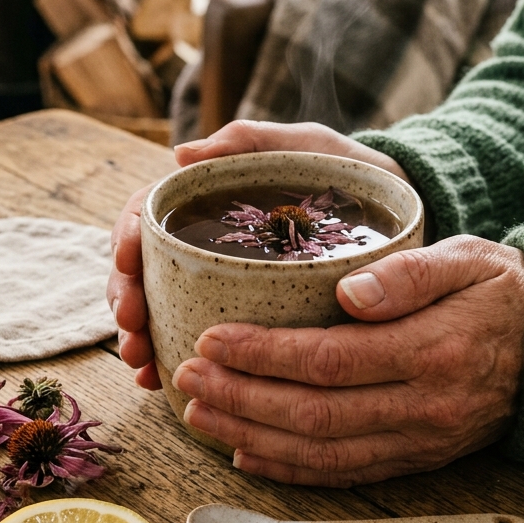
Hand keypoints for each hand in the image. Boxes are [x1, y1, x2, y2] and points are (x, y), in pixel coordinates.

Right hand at [106, 120, 411, 388]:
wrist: (397, 213)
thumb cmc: (345, 171)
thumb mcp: (304, 145)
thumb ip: (251, 140)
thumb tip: (181, 154)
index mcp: (208, 200)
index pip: (148, 216)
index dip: (126, 239)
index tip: (126, 263)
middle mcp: (205, 244)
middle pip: (143, 269)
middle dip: (127, 300)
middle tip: (133, 329)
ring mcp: (220, 281)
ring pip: (160, 308)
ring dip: (140, 337)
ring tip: (143, 365)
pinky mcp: (245, 314)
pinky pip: (199, 337)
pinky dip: (174, 358)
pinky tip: (163, 382)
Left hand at [171, 236, 523, 485]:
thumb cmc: (501, 291)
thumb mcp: (466, 259)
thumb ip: (408, 274)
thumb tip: (348, 290)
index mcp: (431, 352)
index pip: (328, 360)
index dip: (263, 354)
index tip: (212, 339)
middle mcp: (422, 408)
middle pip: (313, 414)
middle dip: (241, 397)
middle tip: (187, 377)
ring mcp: (420, 441)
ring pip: (321, 452)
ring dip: (252, 436)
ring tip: (200, 415)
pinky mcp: (418, 459)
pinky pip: (346, 474)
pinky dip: (292, 470)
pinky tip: (249, 453)